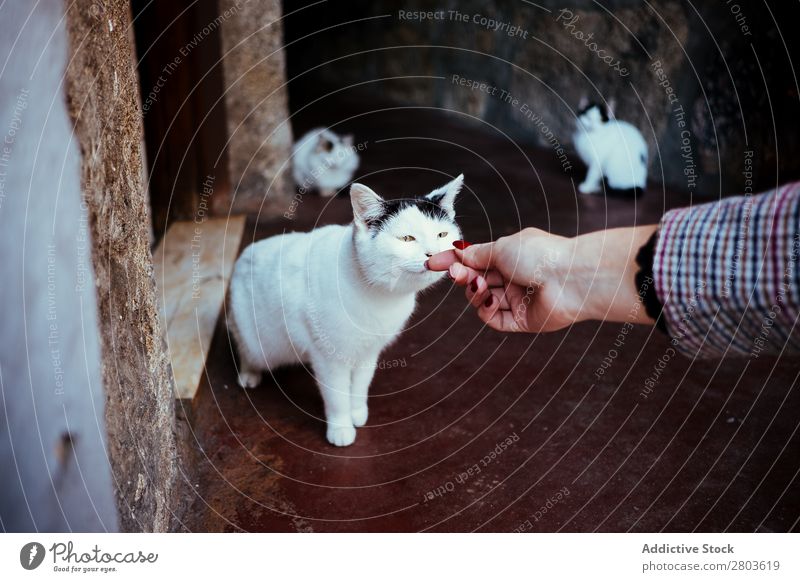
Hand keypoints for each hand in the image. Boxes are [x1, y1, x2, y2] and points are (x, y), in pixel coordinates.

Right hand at [427, 226, 657, 332]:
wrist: (571, 278)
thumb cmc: (541, 255)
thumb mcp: (501, 247)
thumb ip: (476, 254)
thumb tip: (456, 253)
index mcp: (510, 256)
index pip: (475, 260)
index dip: (454, 262)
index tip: (433, 262)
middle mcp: (513, 278)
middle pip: (476, 280)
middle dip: (464, 276)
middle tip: (456, 274)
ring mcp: (516, 300)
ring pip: (481, 300)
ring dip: (475, 292)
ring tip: (480, 284)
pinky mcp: (521, 321)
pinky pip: (493, 319)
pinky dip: (485, 310)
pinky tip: (487, 300)